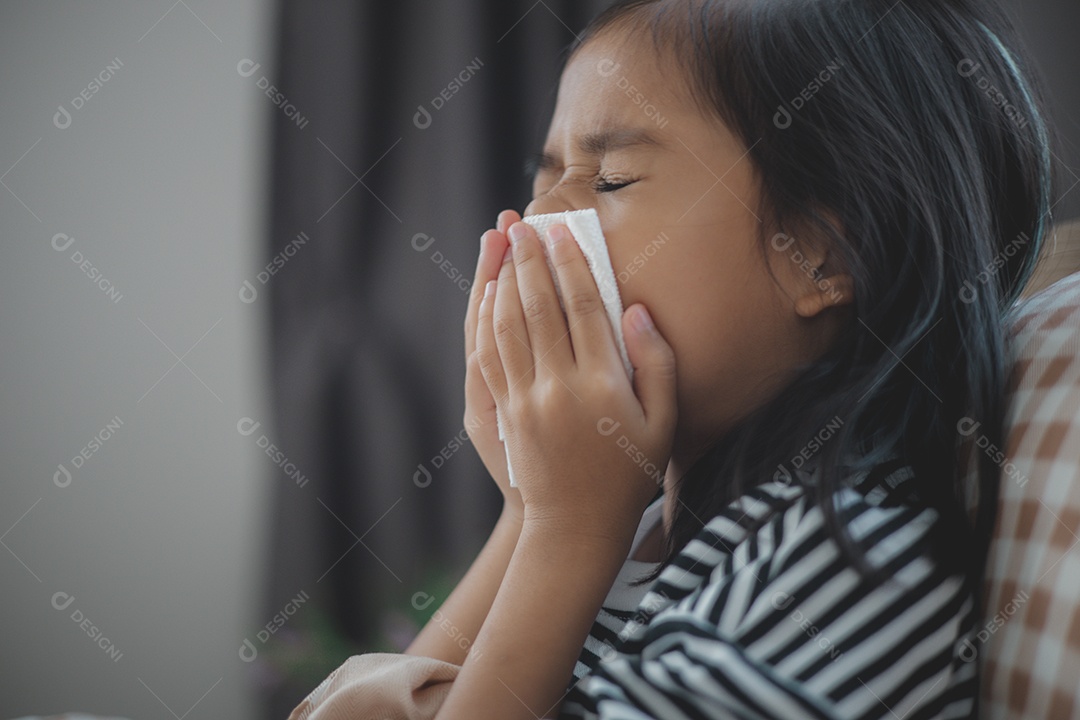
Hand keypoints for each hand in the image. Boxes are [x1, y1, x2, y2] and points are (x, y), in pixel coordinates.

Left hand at [474, 220, 677, 543]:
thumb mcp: (663, 424)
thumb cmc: (628, 474)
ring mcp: (523, 402)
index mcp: (601, 387)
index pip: (583, 309)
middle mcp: (557, 389)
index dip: (572, 265)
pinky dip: (484, 320)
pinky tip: (487, 296)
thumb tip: (638, 312)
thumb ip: (657, 365)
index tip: (563, 231)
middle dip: (528, 261)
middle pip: (538, 309)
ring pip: (505, 327)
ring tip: (499, 245)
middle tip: (523, 224)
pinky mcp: (501, 414)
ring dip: (500, 281)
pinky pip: (487, 356)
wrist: (576, 527)